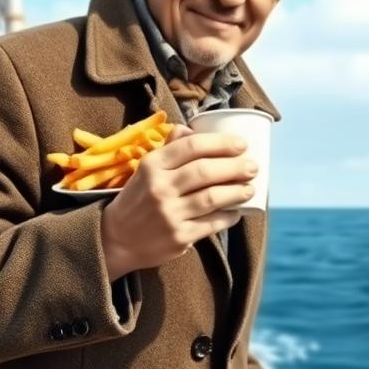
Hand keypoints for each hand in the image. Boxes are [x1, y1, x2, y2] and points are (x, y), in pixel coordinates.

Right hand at [99, 125, 255, 279]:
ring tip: (250, 188)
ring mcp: (169, 214)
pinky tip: (237, 212)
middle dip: (235, 167)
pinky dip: (229, 216)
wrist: (115, 239)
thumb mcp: (146, 168)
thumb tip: (194, 129)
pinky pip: (211, 224)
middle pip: (206, 171)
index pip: (192, 146)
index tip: (242, 144)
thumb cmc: (138, 197)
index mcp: (152, 165)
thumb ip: (170, 147)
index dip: (222, 143)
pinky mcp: (178, 237)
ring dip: (237, 191)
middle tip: (253, 167)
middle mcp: (159, 187)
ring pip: (212, 198)